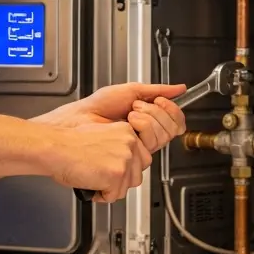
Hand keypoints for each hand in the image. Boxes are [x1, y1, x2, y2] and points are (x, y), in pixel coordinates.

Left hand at [39, 83, 187, 151]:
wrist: (74, 122)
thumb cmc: (94, 108)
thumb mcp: (128, 92)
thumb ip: (156, 90)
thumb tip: (179, 89)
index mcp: (146, 123)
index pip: (174, 123)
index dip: (171, 111)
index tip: (159, 101)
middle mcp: (143, 139)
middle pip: (169, 131)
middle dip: (153, 114)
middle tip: (133, 109)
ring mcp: (136, 152)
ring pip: (159, 141)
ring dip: (145, 122)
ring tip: (127, 118)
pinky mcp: (127, 165)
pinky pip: (146, 155)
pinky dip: (139, 135)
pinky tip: (126, 129)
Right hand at [49, 122, 150, 202]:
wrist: (55, 148)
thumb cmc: (68, 143)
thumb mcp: (101, 136)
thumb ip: (118, 147)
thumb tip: (125, 164)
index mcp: (126, 131)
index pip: (141, 158)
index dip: (125, 169)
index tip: (112, 169)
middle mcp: (129, 143)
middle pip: (137, 175)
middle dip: (120, 181)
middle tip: (102, 178)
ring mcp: (125, 159)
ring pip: (127, 187)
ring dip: (111, 189)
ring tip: (95, 180)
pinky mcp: (116, 174)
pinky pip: (114, 196)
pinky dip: (101, 196)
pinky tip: (90, 184)